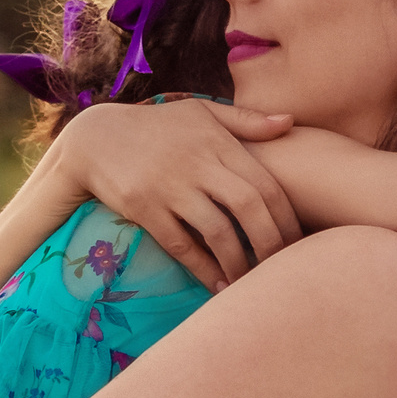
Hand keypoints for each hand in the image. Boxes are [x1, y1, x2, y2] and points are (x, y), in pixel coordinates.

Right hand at [55, 97, 303, 295]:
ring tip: (251, 284)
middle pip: (248, 207)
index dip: (287, 218)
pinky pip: (180, 245)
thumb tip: (289, 123)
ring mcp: (170, 186)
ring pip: (217, 231)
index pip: (265, 183)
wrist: (96, 136)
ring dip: (239, 263)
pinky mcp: (144, 207)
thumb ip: (246, 120)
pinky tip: (218, 286)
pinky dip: (203, 269)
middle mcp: (197, 164)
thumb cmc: (157, 125)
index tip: (300, 243)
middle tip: (283, 270)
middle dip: (271, 243)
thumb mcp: (201, 112)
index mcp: (218, 142)